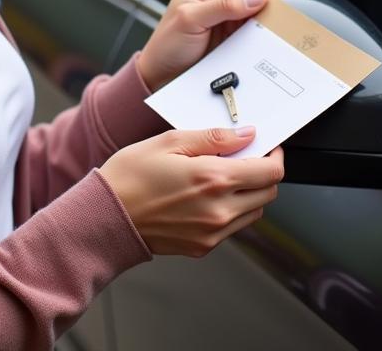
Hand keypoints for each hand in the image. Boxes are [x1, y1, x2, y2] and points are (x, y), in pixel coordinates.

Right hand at [99, 126, 284, 256]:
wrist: (106, 216)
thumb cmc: (131, 175)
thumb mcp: (171, 141)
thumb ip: (214, 138)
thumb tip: (246, 134)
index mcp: (213, 180)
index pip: (269, 171)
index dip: (275, 156)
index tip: (268, 146)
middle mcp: (219, 211)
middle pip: (268, 193)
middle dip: (265, 172)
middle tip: (247, 157)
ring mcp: (213, 233)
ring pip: (255, 212)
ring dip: (251, 192)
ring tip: (225, 174)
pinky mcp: (203, 247)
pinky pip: (234, 226)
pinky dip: (233, 208)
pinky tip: (209, 194)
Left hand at [136, 0, 278, 93]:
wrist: (159, 75)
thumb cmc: (166, 44)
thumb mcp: (192, 20)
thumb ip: (224, 6)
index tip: (277, 7)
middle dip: (266, 8)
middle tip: (280, 24)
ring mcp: (223, 13)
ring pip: (254, 13)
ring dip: (263, 24)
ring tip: (274, 35)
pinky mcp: (228, 32)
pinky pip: (250, 30)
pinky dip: (258, 36)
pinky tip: (262, 44)